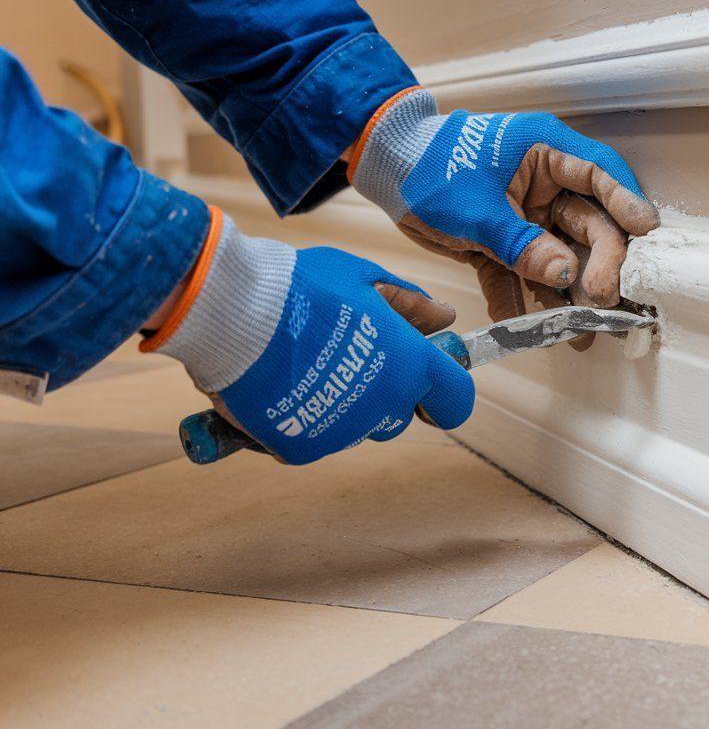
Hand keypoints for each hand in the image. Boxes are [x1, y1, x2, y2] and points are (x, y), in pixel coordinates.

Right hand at [140, 208, 473, 463]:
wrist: (232, 312)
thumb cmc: (302, 287)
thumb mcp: (363, 279)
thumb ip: (409, 303)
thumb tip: (444, 318)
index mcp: (410, 365)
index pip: (455, 400)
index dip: (446, 394)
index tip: (430, 384)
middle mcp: (385, 405)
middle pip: (399, 414)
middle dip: (383, 391)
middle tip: (344, 355)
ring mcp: (344, 432)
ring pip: (356, 427)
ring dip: (342, 404)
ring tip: (304, 364)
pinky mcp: (304, 449)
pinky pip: (314, 439)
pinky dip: (302, 420)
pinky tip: (280, 387)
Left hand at [348, 88, 659, 348]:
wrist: (387, 173)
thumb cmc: (430, 167)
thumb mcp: (477, 208)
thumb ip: (522, 245)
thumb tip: (566, 275)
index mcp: (545, 153)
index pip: (600, 174)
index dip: (627, 203)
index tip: (646, 234)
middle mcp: (545, 185)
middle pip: (590, 226)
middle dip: (599, 267)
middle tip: (602, 301)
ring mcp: (528, 217)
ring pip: (561, 257)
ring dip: (566, 295)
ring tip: (577, 332)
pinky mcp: (506, 244)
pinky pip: (523, 274)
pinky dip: (520, 299)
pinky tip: (520, 325)